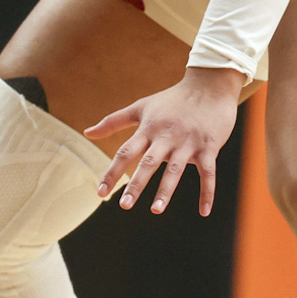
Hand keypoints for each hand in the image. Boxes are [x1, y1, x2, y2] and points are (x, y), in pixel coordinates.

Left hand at [82, 65, 241, 215]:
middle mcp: (166, 137)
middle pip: (148, 163)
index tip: (100, 193)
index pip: (125, 153)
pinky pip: (208, 173)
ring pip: (175, 170)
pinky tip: (204, 212)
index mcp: (148, 129)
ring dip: (165, 191)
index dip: (112, 173)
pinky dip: (207, 192)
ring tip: (155, 210)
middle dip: (136, 184)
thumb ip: (112, 121)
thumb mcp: (140, 107)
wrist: (210, 85)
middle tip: (124, 205)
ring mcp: (188, 142)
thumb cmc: (172, 99)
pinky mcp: (209, 147)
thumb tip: (86, 133)